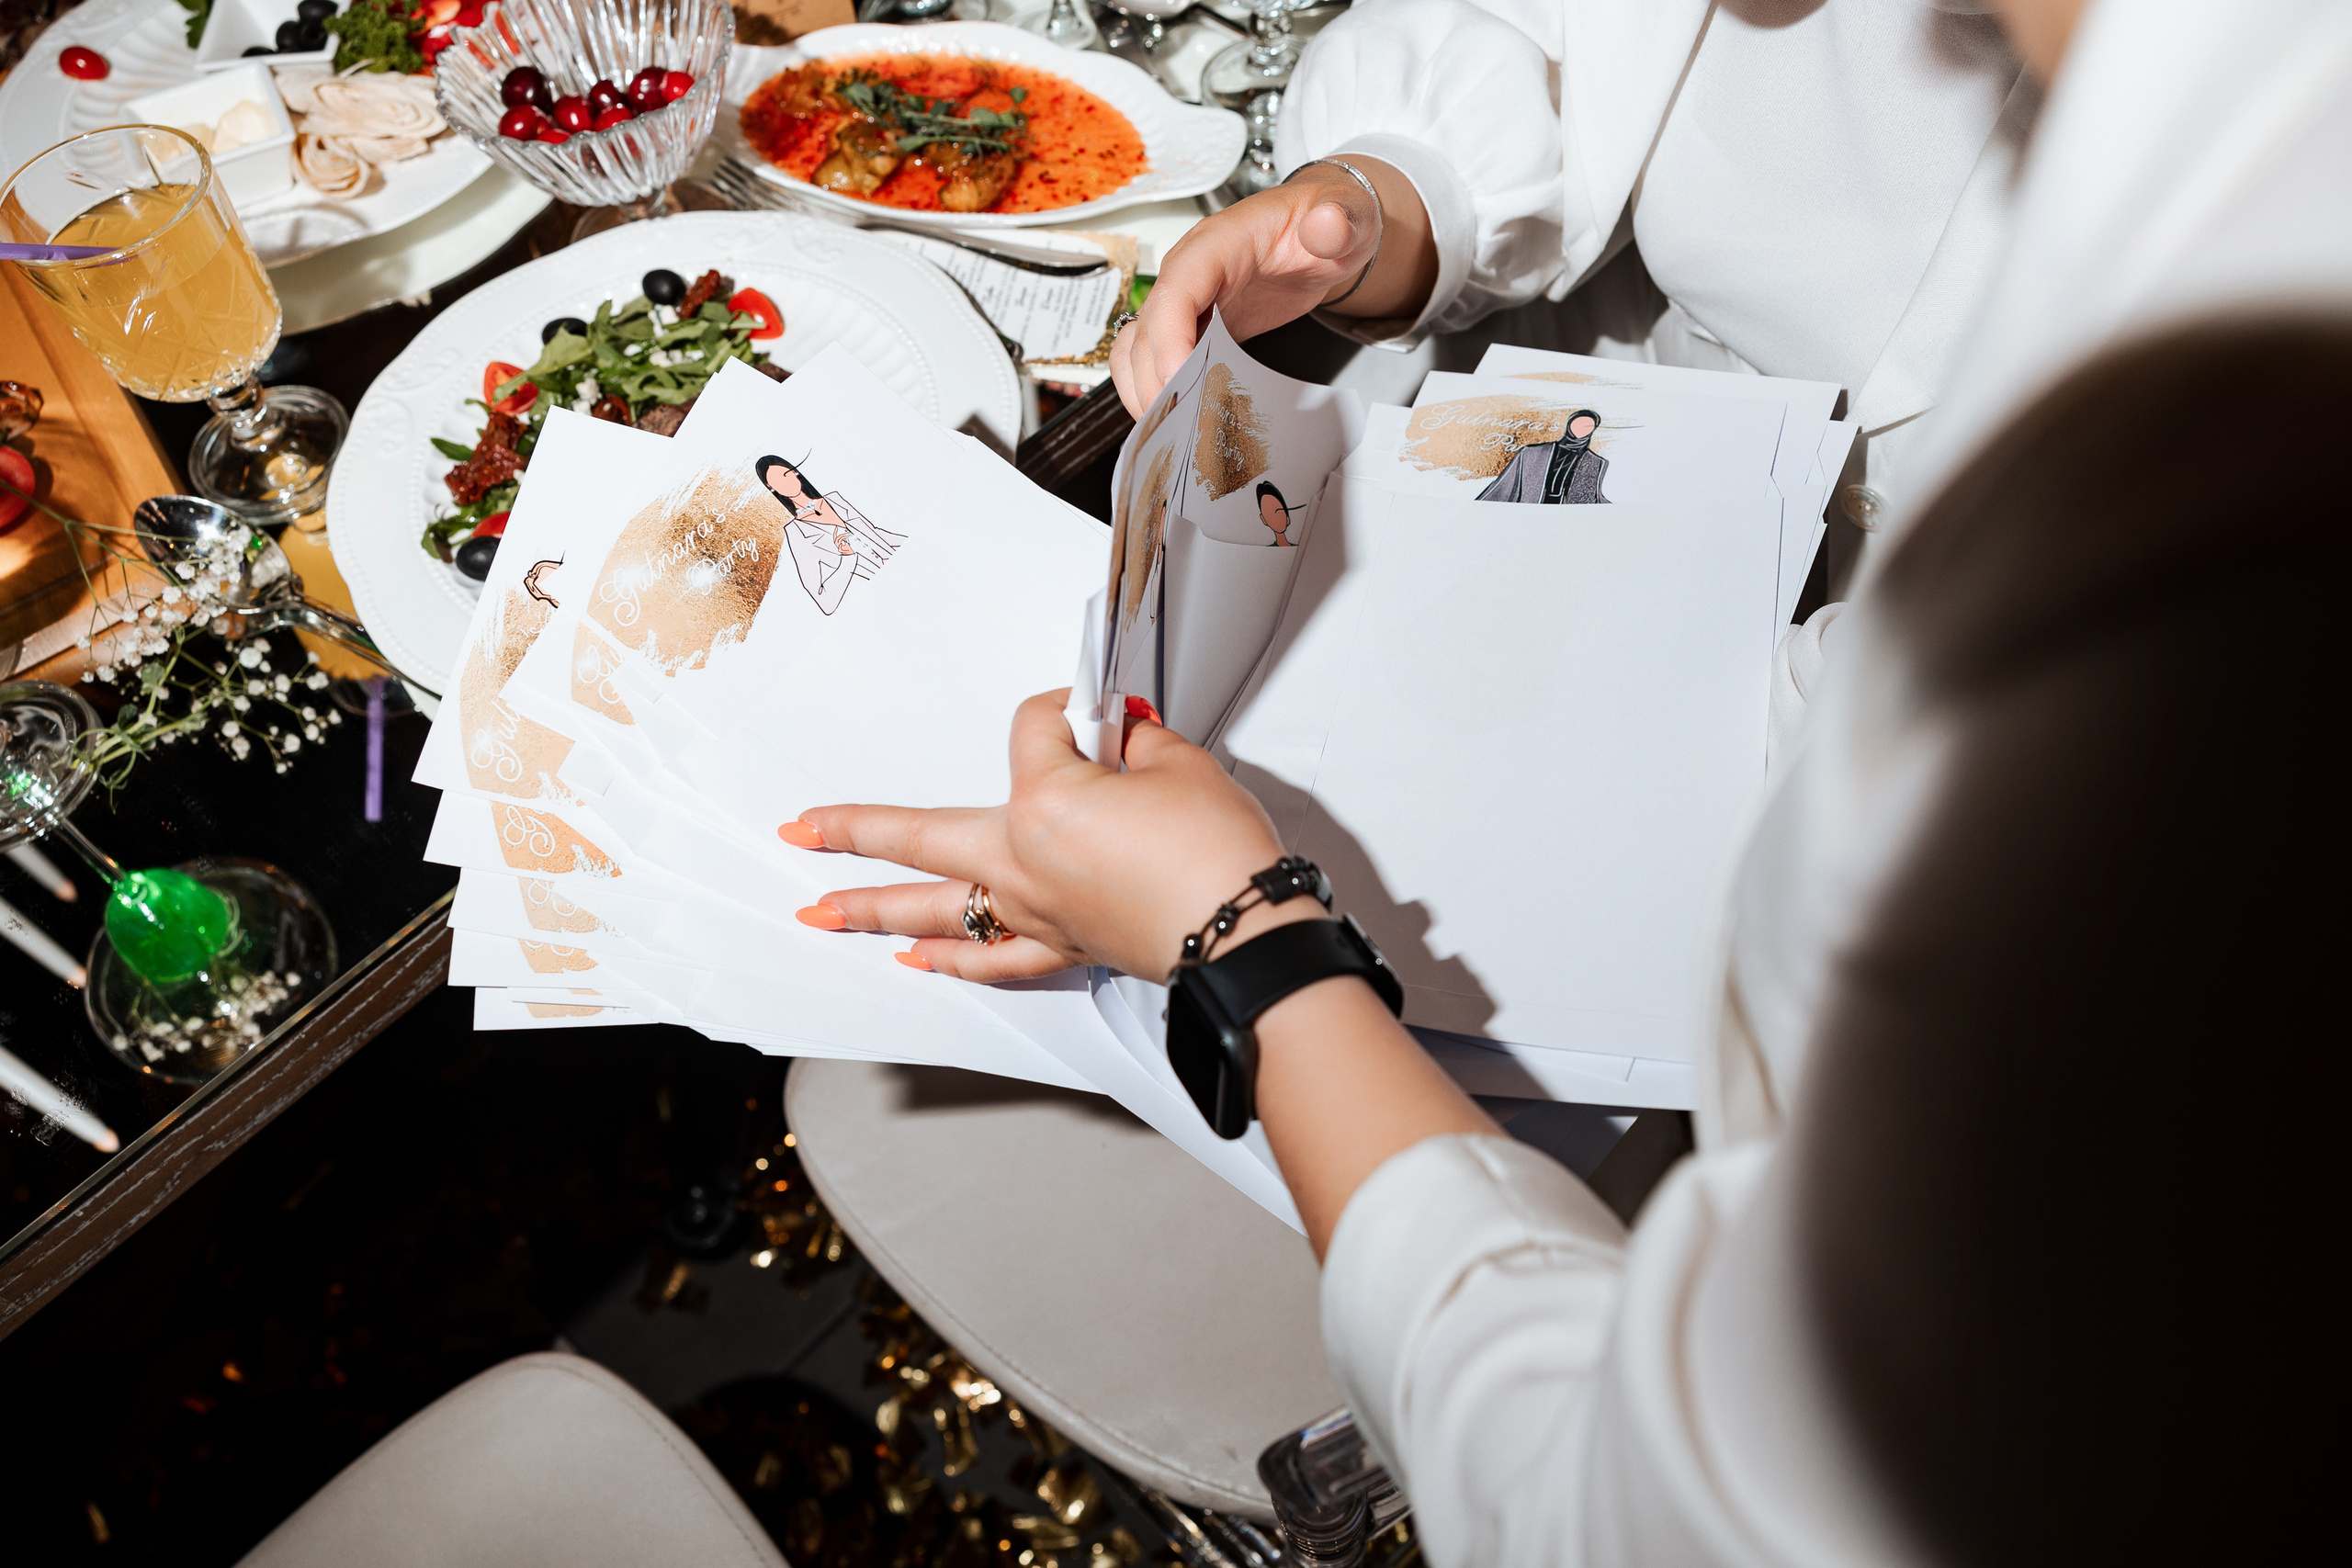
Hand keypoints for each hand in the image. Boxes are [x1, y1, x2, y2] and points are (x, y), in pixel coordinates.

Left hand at [789, 691, 1320, 980]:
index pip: (1035, 730)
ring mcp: (1035, 912)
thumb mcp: (1180, 764)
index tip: (1110, 717)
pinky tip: (917, 962)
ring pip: (935, 908)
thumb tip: (1113, 736)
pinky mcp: (1063, 947)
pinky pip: (991, 958)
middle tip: (801, 830)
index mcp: (1046, 804)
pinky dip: (950, 961)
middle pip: (919, 835)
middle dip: (853, 831)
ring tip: (821, 910)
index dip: (1073, 713)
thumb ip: (1131, 741)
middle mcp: (1022, 862)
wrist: (1248, 936)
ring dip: (872, 907)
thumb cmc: (1218, 856)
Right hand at [1109, 156, 1435, 415]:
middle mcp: (1191, 272)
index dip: (1168, 337)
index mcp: (1219, 244)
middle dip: (1154, 379)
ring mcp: (1188, 300)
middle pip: (1148, 328)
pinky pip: (1156, 357)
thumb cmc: (1327, 220)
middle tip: (1178, 427)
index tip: (1177, 378)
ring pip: (1138, 346)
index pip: (1176, 289)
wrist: (1326, 230)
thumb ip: (1339, 220)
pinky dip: (1155, 387)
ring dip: (1143, 388)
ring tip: (1169, 431)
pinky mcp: (1196, 325)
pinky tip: (1177, 417)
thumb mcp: (1346, 215)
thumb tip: (1328, 225)